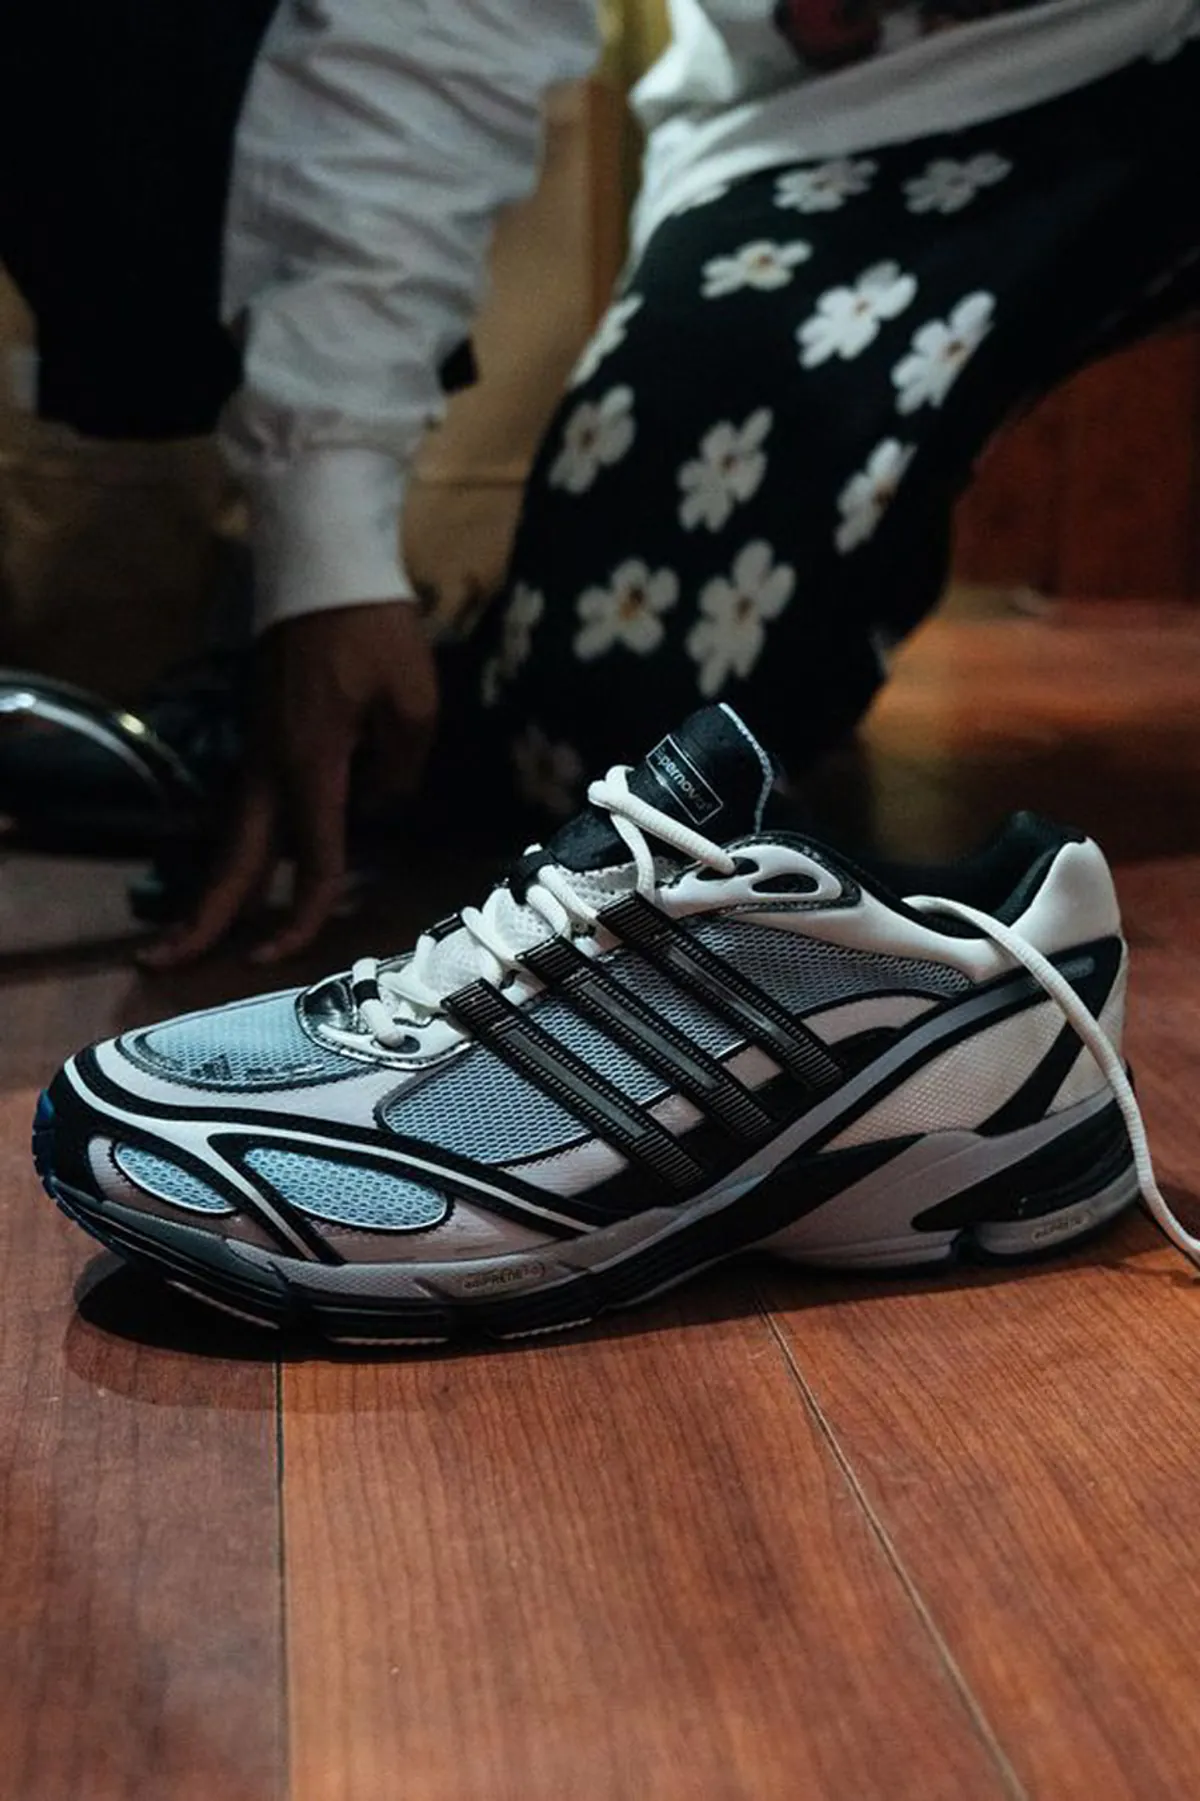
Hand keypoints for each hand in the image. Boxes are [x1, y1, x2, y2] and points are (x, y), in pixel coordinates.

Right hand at [140, 601, 437, 966]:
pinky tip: (246, 873)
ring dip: (217, 886)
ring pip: (235, 834)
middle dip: (203, 916)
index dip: (299, 914)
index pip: (310, 859)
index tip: (275, 955)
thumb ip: (402, 768)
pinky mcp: (262, 735)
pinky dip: (244, 849)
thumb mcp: (415, 703)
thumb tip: (379, 800)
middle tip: (164, 964)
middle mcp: (272, 767)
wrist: (324, 566)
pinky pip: (251, 806)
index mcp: (311, 764)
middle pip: (235, 858)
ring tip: (194, 934)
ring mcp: (259, 749)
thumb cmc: (375, 631)